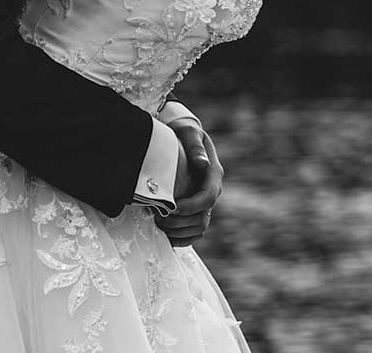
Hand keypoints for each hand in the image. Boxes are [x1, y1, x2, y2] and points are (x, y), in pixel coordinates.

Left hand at [156, 121, 222, 247]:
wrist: (182, 140)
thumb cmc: (184, 134)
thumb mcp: (189, 134)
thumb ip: (195, 147)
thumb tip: (203, 164)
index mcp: (213, 174)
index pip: (207, 198)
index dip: (190, 207)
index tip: (171, 207)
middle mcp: (211, 190)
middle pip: (202, 217)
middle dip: (180, 221)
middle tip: (158, 218)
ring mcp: (204, 201)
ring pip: (198, 227)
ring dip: (178, 231)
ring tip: (158, 224)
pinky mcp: (196, 209)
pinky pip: (193, 232)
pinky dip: (180, 238)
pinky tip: (165, 235)